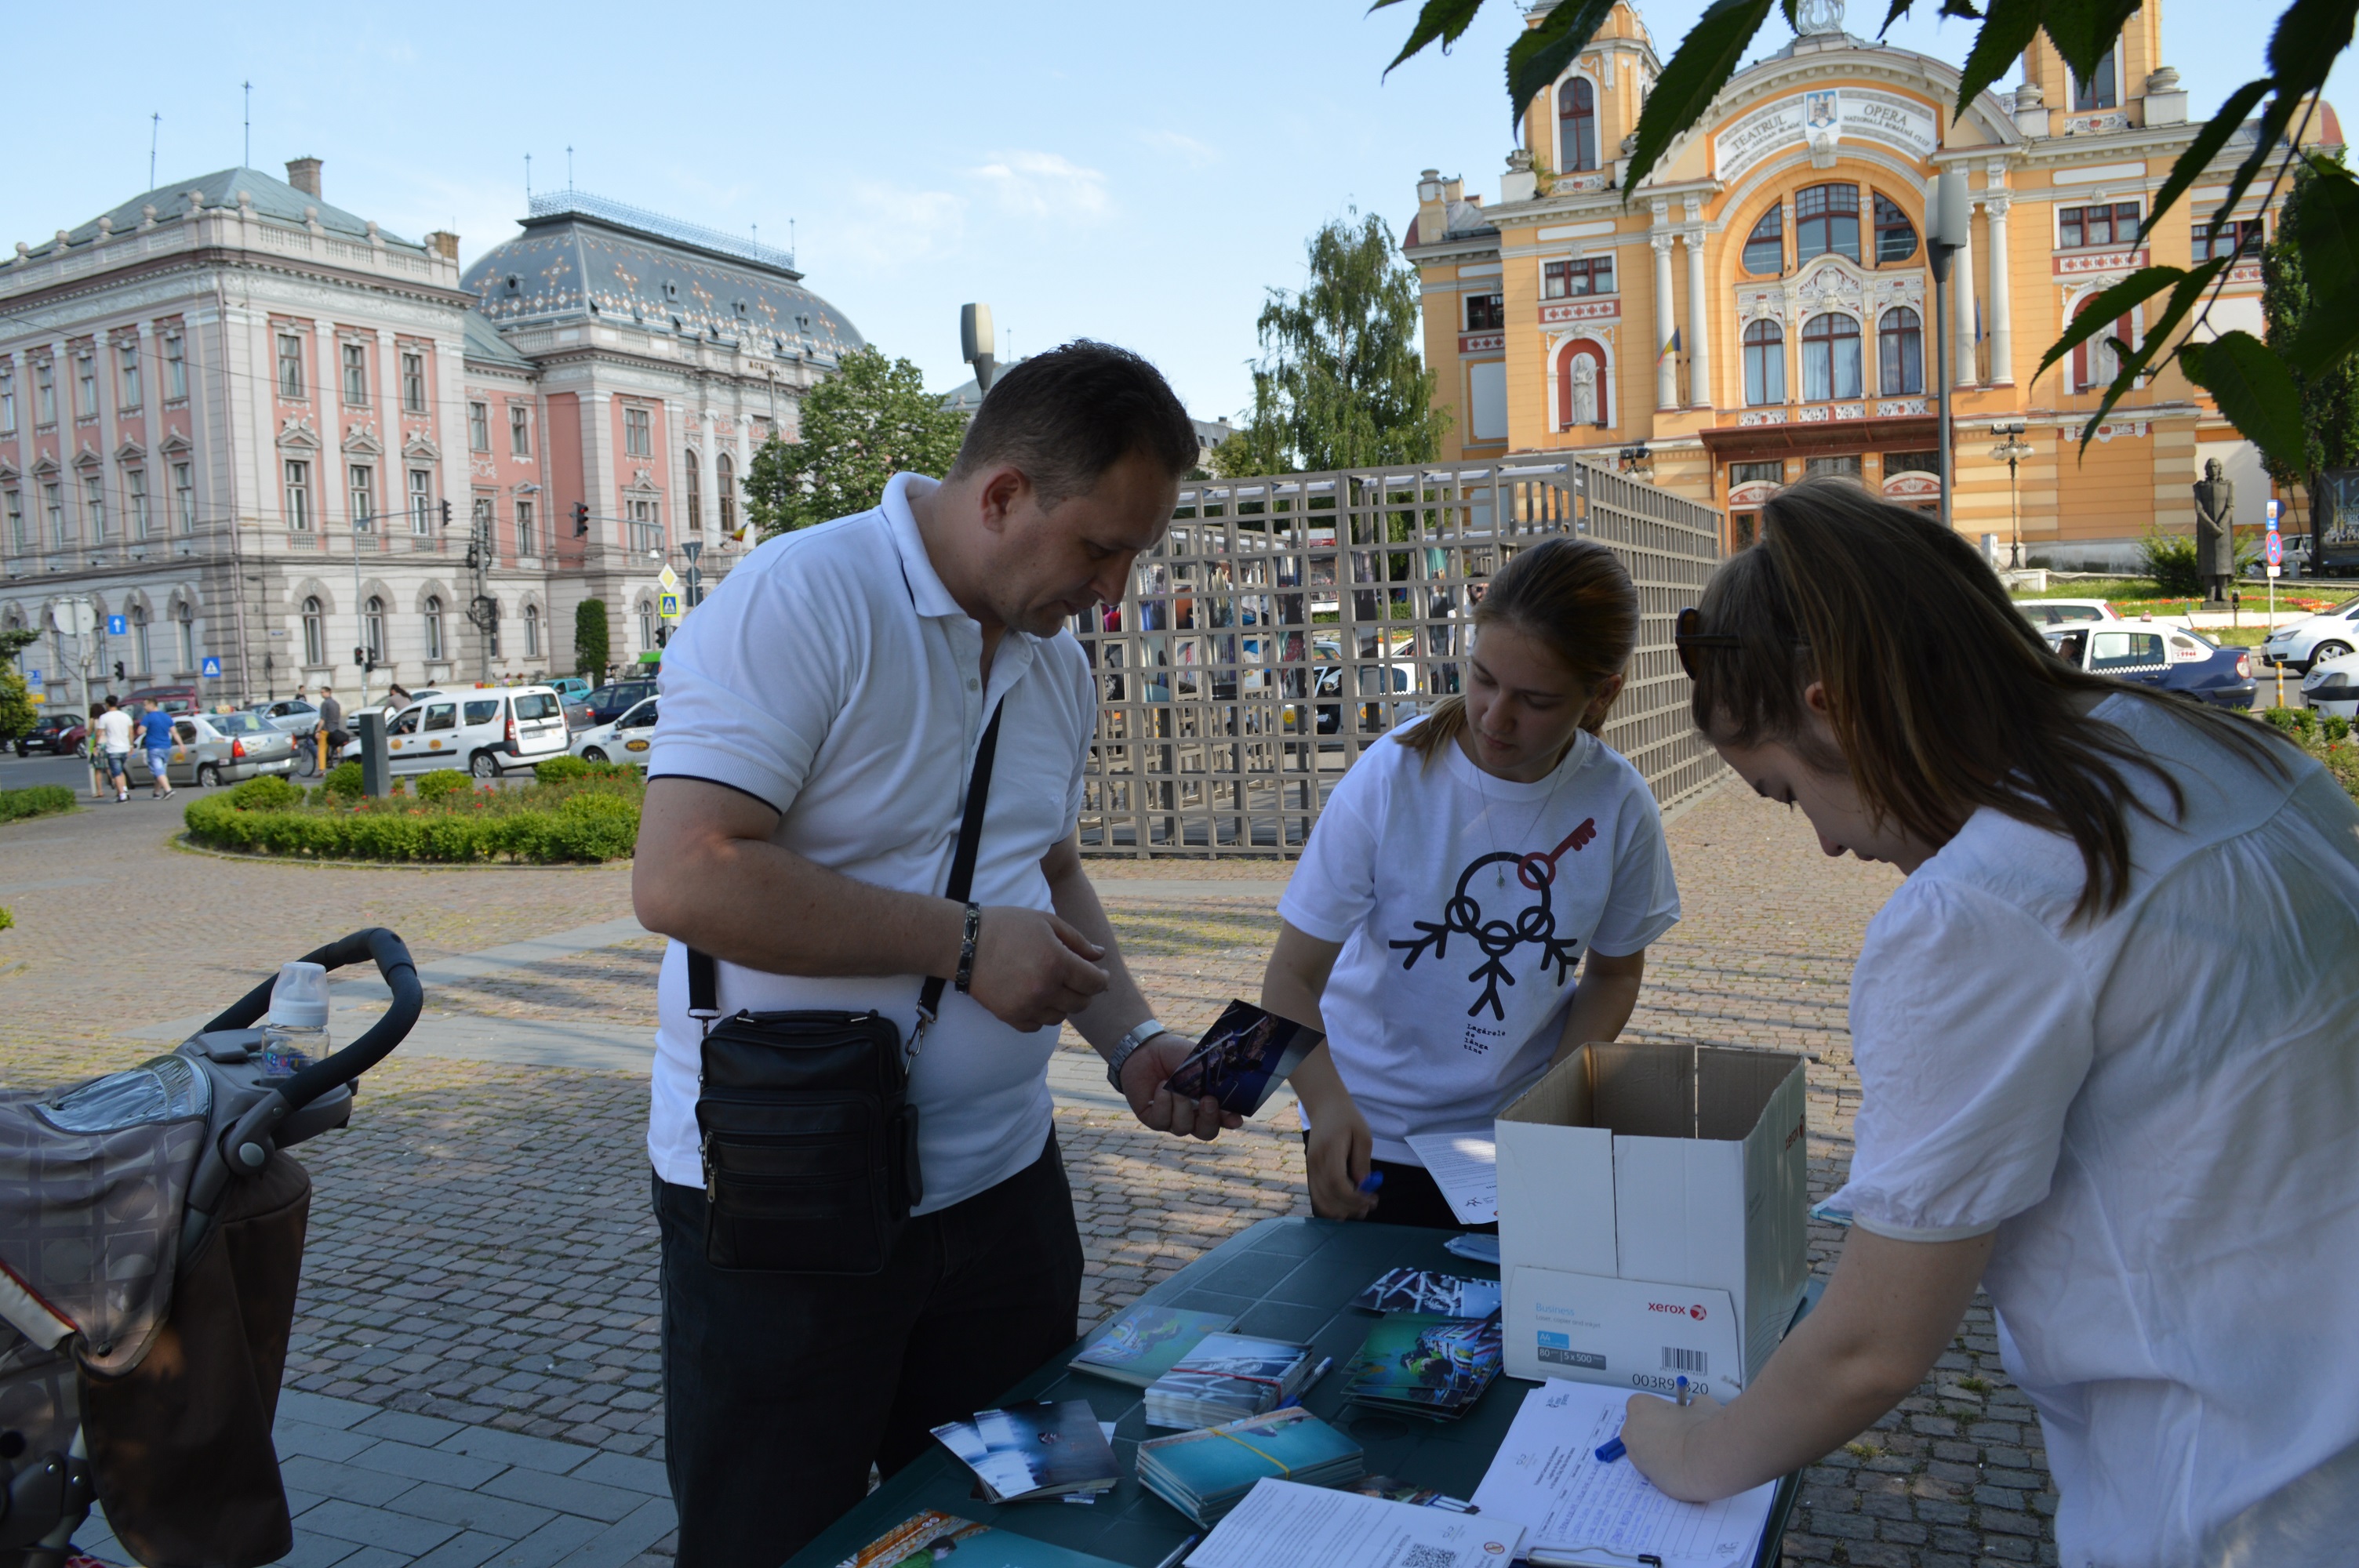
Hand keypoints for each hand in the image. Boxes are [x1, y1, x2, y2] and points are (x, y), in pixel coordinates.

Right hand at [964, 907, 1109, 1031]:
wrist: (965, 943)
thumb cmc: (1007, 926)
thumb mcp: (1046, 923)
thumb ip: (1078, 941)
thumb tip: (1100, 955)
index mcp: (1057, 962)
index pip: (1094, 983)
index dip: (1102, 979)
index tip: (1100, 975)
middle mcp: (1044, 988)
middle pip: (1081, 1003)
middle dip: (1084, 991)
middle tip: (1077, 980)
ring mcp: (1027, 1006)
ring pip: (1061, 1017)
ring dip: (1063, 1004)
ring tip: (1053, 987)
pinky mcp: (1010, 1016)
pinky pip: (1038, 1026)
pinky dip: (1042, 1015)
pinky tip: (1036, 998)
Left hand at [1119, 1032, 1243, 1141]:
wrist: (1147, 1049)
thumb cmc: (1175, 1055)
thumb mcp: (1197, 1061)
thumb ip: (1211, 1075)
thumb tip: (1222, 1087)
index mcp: (1210, 1101)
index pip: (1226, 1118)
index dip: (1232, 1121)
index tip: (1235, 1119)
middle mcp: (1193, 1115)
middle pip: (1207, 1132)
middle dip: (1209, 1119)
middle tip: (1207, 1100)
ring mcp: (1173, 1119)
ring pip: (1183, 1128)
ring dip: (1181, 1106)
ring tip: (1175, 1087)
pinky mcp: (1154, 1119)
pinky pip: (1162, 1121)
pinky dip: (1163, 1103)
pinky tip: (1160, 1087)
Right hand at [1302, 1097, 1377, 1218]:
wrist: (1325, 1107)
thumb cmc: (1347, 1119)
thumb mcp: (1363, 1135)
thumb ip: (1362, 1161)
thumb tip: (1363, 1185)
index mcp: (1329, 1150)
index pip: (1337, 1182)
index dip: (1354, 1197)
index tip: (1372, 1199)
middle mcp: (1315, 1162)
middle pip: (1328, 1195)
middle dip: (1350, 1207)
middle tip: (1369, 1207)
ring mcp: (1310, 1168)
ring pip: (1320, 1200)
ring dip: (1340, 1210)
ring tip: (1360, 1209)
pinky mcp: (1311, 1172)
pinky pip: (1317, 1196)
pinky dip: (1331, 1206)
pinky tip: (1346, 1206)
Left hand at [1620, 1388, 1723, 1501]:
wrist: (1703, 1460)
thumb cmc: (1699, 1426)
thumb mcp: (1702, 1404)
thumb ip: (1694, 1404)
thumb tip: (1695, 1407)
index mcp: (1638, 1406)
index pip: (1645, 1406)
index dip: (1663, 1412)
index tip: (1679, 1418)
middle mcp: (1629, 1431)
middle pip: (1641, 1429)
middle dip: (1657, 1432)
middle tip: (1682, 1437)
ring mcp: (1635, 1457)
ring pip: (1646, 1452)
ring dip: (1661, 1453)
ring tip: (1686, 1456)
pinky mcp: (1646, 1478)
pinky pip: (1655, 1470)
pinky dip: (1667, 1470)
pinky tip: (1684, 1470)